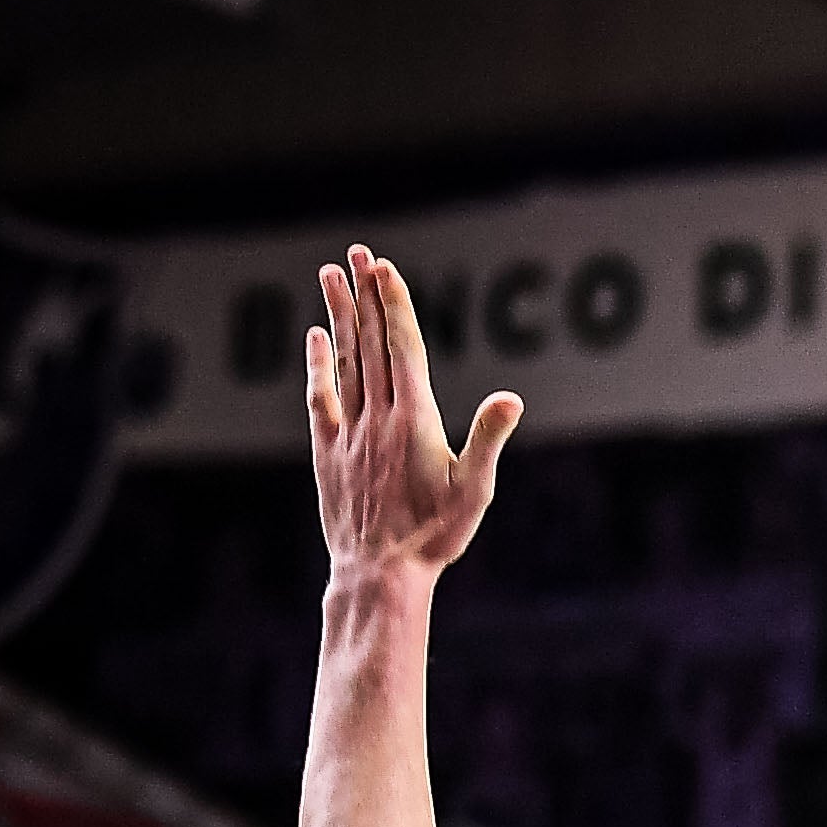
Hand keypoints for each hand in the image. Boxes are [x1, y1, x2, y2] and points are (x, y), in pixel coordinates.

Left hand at [305, 244, 521, 585]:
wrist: (379, 572)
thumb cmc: (436, 536)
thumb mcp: (475, 491)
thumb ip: (488, 440)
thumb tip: (510, 399)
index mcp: (415, 420)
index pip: (402, 347)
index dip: (392, 304)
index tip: (382, 268)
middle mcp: (378, 417)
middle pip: (369, 343)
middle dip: (364, 295)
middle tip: (358, 254)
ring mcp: (348, 432)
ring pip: (343, 360)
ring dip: (338, 315)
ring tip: (331, 274)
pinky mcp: (327, 451)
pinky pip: (320, 397)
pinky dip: (317, 363)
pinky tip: (315, 337)